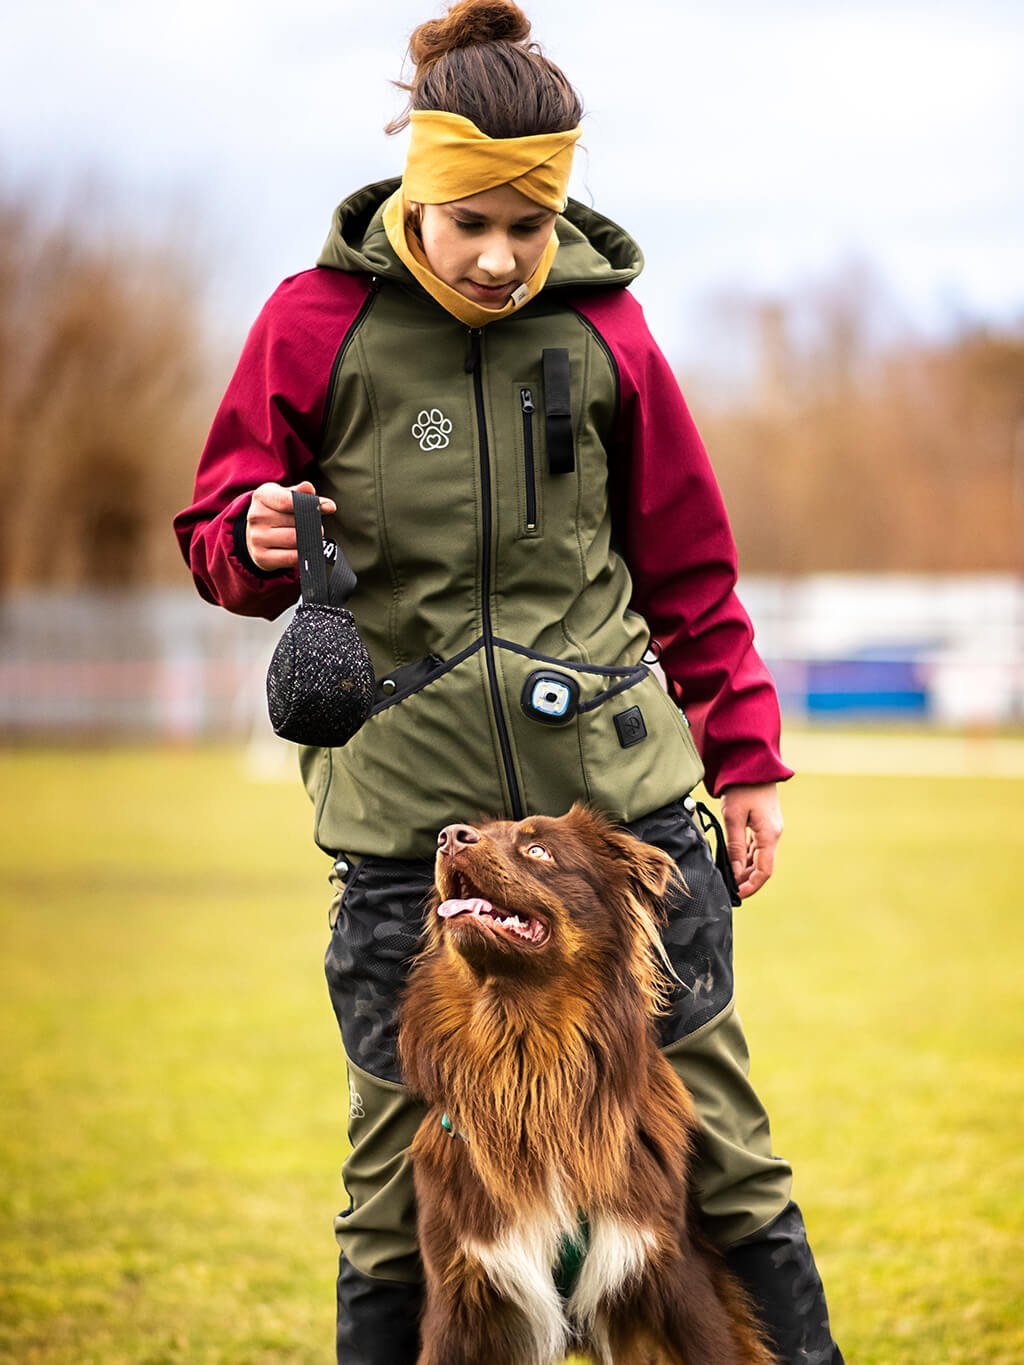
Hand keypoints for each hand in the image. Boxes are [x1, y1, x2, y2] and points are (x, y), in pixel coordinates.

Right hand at [245, 480, 335, 570]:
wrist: (255, 534)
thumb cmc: (276, 511)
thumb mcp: (287, 496)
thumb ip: (306, 496)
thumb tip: (328, 505)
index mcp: (262, 497)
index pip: (288, 500)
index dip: (310, 505)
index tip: (327, 508)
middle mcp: (256, 516)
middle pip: (297, 522)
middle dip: (311, 525)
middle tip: (314, 527)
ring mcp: (257, 538)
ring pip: (295, 540)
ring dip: (309, 540)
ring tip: (308, 537)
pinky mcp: (261, 557)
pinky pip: (291, 557)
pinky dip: (302, 555)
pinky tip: (302, 550)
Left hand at [719, 783, 782, 899]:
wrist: (753, 764)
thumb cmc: (742, 788)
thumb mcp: (733, 817)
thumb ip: (734, 845)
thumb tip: (734, 870)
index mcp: (769, 835)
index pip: (765, 870)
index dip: (752, 885)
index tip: (738, 895)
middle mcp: (774, 834)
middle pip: (762, 866)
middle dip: (747, 879)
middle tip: (729, 888)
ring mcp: (770, 829)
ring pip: (759, 857)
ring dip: (745, 868)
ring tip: (729, 877)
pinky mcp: (765, 823)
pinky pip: (757, 846)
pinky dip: (746, 856)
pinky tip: (734, 860)